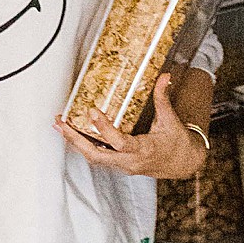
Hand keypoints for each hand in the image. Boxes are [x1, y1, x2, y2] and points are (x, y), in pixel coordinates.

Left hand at [56, 73, 206, 178]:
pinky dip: (83, 145)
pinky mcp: (119, 165)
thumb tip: (164, 76)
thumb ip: (163, 98)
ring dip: (75, 142)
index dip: (104, 129)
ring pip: (93, 157)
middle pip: (96, 155)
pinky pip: (97, 157)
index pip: (120, 143)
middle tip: (62, 123)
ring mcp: (123, 166)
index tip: (92, 111)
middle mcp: (130, 161)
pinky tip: (72, 133)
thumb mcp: (171, 120)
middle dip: (76, 139)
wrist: (183, 165)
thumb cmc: (177, 144)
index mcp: (144, 151)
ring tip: (60, 125)